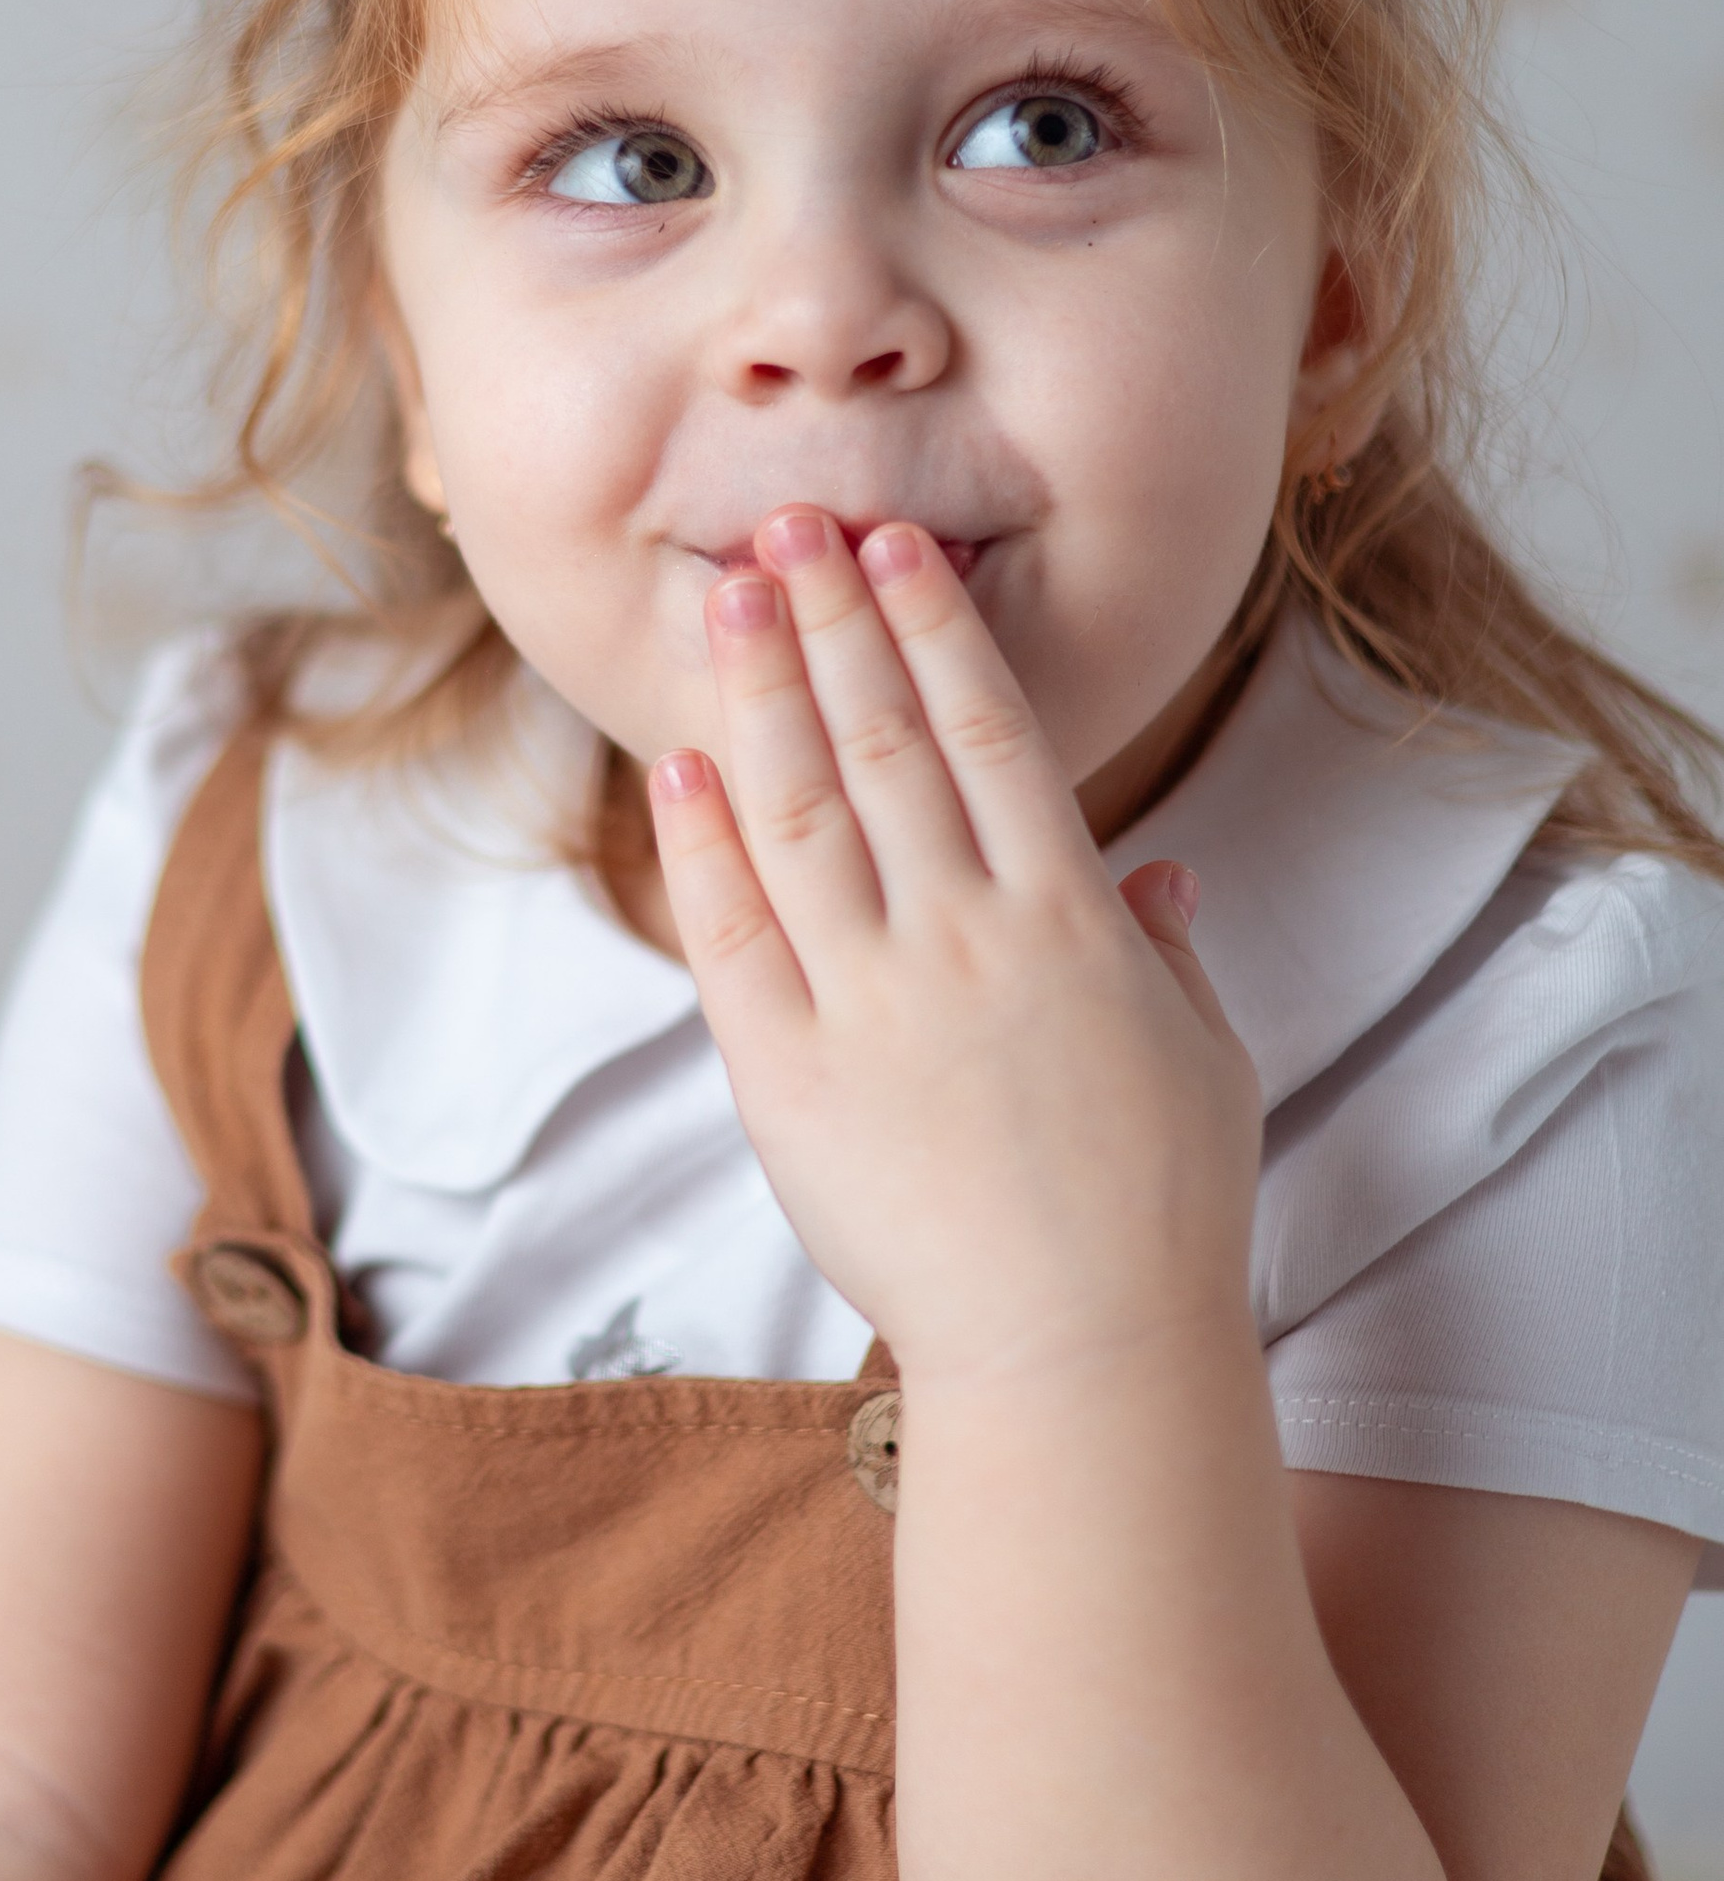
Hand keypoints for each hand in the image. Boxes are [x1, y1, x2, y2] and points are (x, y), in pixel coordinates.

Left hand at [648, 510, 1261, 1392]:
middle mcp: (962, 937)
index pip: (986, 732)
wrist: (1079, 1354)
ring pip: (799, 810)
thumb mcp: (1203, 1059)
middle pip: (880, 740)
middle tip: (788, 525)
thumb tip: (1159, 878)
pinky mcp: (787, 1078)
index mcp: (1067, 917)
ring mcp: (868, 1003)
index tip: (897, 547)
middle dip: (830, 621)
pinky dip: (700, 844)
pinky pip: (731, 937)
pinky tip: (678, 765)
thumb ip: (1165, 955)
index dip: (933, 628)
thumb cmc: (1158, 1215)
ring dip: (759, 693)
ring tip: (727, 597)